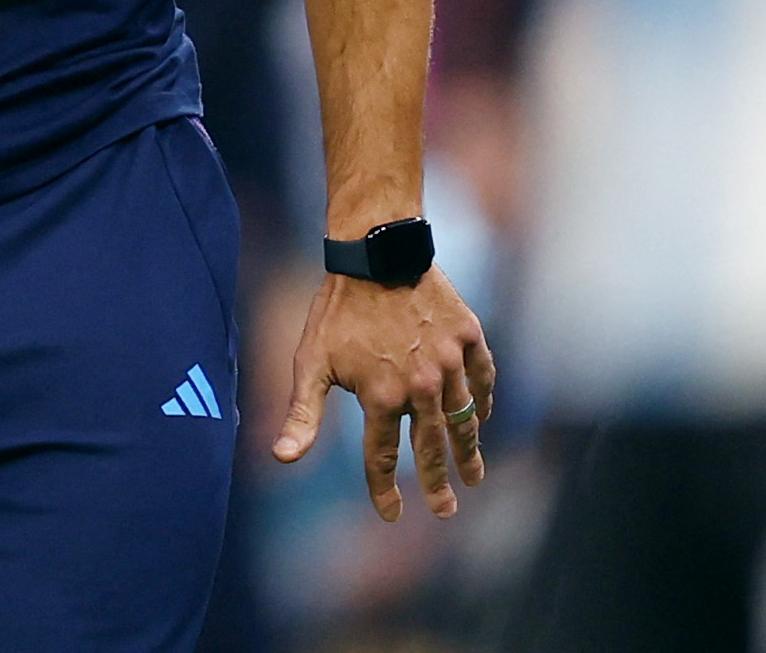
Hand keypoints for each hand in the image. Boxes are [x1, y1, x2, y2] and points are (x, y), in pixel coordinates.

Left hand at [273, 265, 495, 521]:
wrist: (376, 250)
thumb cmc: (337, 308)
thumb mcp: (312, 361)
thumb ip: (303, 414)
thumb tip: (282, 459)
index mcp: (381, 397)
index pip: (382, 458)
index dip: (384, 490)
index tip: (390, 515)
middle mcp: (420, 387)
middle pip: (430, 448)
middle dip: (436, 484)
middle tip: (444, 511)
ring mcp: (448, 362)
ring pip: (463, 419)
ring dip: (468, 451)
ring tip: (474, 477)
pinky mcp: (468, 337)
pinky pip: (483, 378)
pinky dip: (483, 400)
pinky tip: (483, 417)